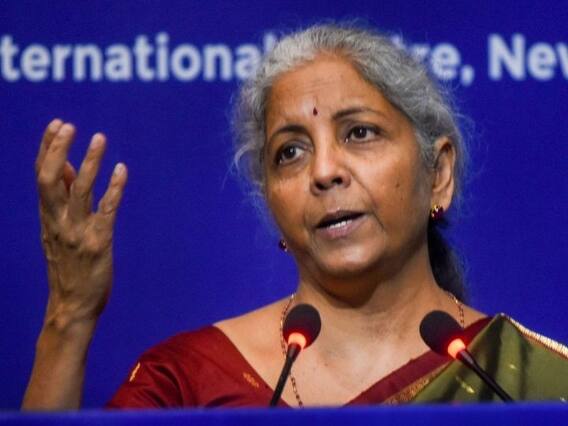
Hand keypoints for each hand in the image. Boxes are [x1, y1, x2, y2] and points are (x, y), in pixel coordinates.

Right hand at [35, 119, 127, 332]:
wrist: (72, 306)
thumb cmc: (69, 266)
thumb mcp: (58, 231)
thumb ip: (63, 200)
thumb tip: (71, 168)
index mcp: (47, 217)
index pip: (42, 175)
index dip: (47, 148)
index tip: (56, 124)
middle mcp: (58, 221)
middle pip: (51, 179)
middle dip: (58, 149)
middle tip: (69, 125)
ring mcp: (78, 232)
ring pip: (79, 190)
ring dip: (89, 162)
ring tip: (99, 138)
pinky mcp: (99, 242)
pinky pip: (107, 210)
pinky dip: (114, 188)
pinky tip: (121, 169)